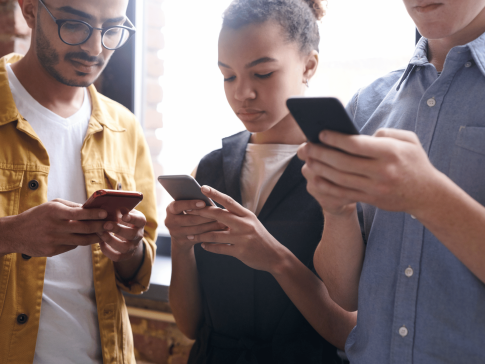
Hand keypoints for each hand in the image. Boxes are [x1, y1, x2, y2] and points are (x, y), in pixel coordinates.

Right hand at [1, 199, 106, 256]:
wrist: (16, 233)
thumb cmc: (38, 216)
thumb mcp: (52, 205)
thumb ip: (72, 206)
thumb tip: (91, 208)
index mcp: (54, 212)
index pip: (78, 213)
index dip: (93, 214)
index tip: (105, 214)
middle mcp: (54, 226)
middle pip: (83, 228)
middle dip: (100, 227)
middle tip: (110, 225)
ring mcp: (53, 240)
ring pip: (81, 240)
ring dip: (95, 237)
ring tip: (103, 234)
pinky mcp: (52, 251)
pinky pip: (72, 247)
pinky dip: (80, 242)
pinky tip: (86, 238)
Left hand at [98, 209, 147, 261]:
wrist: (127, 234)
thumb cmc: (123, 218)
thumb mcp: (124, 211)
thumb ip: (119, 208)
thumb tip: (108, 203)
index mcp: (140, 222)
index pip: (140, 220)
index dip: (132, 218)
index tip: (123, 215)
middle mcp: (138, 235)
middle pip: (132, 234)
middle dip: (118, 229)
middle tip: (105, 225)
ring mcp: (133, 246)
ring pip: (124, 247)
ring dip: (111, 240)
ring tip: (100, 233)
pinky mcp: (126, 255)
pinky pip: (117, 257)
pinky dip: (107, 250)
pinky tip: (101, 242)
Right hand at [165, 199, 225, 252]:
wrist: (181, 235)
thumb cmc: (187, 214)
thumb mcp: (186, 207)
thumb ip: (193, 202)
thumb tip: (209, 196)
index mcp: (170, 209)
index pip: (178, 206)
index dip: (191, 204)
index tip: (203, 202)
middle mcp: (170, 221)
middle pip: (190, 219)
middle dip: (206, 216)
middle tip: (220, 212)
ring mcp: (175, 233)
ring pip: (196, 229)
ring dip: (211, 225)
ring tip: (223, 221)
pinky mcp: (182, 242)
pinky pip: (198, 237)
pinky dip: (210, 233)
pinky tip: (220, 230)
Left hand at [186, 186, 288, 273]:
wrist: (274, 256)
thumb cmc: (259, 237)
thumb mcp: (251, 223)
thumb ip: (236, 216)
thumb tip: (217, 210)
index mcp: (247, 215)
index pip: (228, 201)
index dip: (215, 194)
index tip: (202, 187)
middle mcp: (244, 224)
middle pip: (219, 215)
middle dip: (202, 212)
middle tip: (188, 211)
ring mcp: (242, 238)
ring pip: (215, 234)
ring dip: (201, 235)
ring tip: (190, 235)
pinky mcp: (240, 251)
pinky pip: (220, 248)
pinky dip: (209, 247)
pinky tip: (203, 246)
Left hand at [297, 128, 441, 216]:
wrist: (427, 194)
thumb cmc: (414, 162)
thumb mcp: (408, 140)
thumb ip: (385, 133)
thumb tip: (360, 135)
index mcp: (390, 152)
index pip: (356, 144)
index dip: (336, 139)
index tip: (321, 133)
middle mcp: (382, 171)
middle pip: (344, 162)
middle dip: (322, 153)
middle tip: (307, 146)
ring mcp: (376, 188)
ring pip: (341, 178)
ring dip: (321, 169)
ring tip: (309, 160)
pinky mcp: (371, 199)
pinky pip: (344, 193)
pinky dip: (327, 186)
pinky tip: (316, 178)